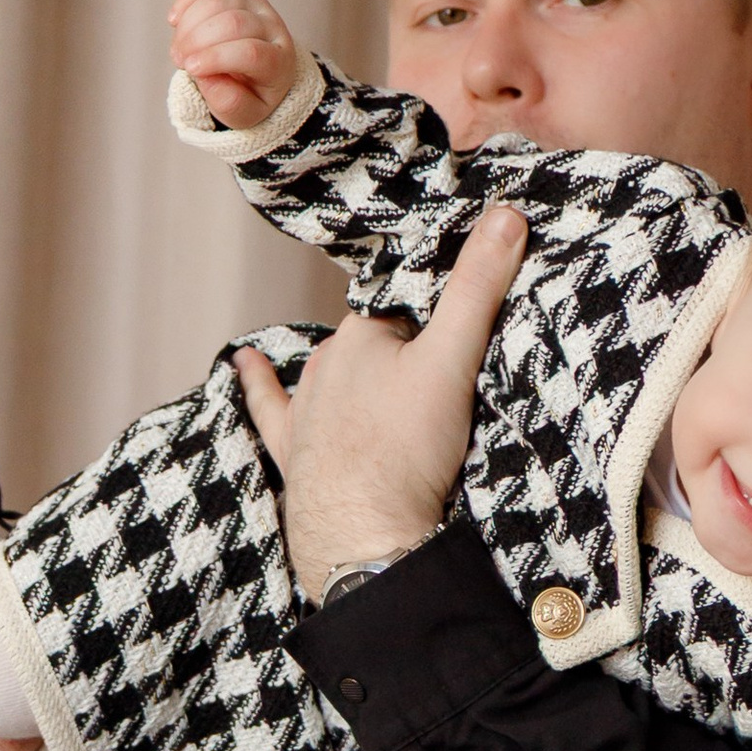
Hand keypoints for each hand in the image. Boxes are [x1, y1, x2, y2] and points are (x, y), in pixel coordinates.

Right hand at [169, 0, 298, 128]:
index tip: (190, 70)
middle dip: (197, 40)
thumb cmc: (250, 95)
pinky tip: (175, 20)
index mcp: (278, 61)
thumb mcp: (245, 114)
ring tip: (178, 48)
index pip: (251, 52)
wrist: (257, 72)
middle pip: (233, 22)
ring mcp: (255, 3)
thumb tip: (207, 77)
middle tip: (179, 61)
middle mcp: (272, 26)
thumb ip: (230, 103)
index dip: (216, 58)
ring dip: (189, 23)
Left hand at [235, 197, 528, 598]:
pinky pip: (268, 408)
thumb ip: (477, 288)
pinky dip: (257, 384)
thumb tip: (506, 213)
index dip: (438, 323)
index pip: (405, 310)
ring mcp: (304, 411)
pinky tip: (245, 363)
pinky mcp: (291, 453)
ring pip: (330, 375)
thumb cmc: (405, 451)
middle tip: (442, 382)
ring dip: (354, 376)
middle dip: (404, 354)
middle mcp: (324, 366)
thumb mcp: (453, 361)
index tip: (465, 339)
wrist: (362, 537)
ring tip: (391, 395)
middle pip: (373, 346)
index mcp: (360, 335)